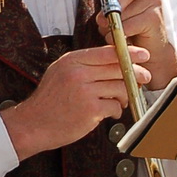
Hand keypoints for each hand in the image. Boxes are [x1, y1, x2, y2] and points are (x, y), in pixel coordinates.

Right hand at [1, 46, 148, 159]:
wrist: (32, 124)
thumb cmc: (48, 102)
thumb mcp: (60, 74)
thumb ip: (84, 66)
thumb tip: (115, 62)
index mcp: (71, 61)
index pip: (107, 52)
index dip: (128, 52)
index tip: (142, 55)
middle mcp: (77, 73)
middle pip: (118, 68)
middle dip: (136, 74)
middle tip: (144, 78)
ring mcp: (84, 91)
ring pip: (120, 87)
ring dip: (124, 96)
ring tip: (118, 101)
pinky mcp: (90, 109)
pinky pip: (115, 105)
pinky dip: (115, 110)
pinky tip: (108, 113)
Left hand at [93, 0, 176, 82]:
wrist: (149, 46)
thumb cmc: (130, 22)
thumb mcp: (117, 3)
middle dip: (110, 8)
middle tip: (101, 20)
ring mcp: (155, 1)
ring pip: (123, 11)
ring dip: (112, 24)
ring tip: (113, 30)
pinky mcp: (155, 18)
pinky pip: (128, 25)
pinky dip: (118, 33)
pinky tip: (121, 37)